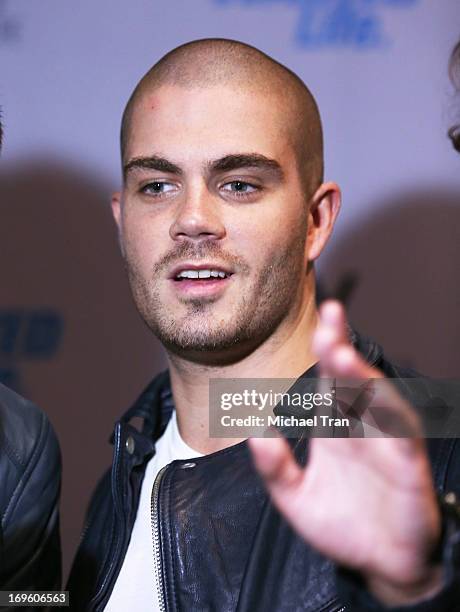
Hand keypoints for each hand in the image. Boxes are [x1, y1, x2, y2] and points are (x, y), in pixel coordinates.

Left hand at [249, 300, 442, 605]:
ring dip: (361, 376)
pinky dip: (393, 418)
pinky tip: (379, 402)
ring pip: (379, 398)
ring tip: (341, 355)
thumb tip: (255, 433)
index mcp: (335, 426)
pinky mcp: (407, 465)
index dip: (327, 347)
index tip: (321, 318)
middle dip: (340, 348)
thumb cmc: (340, 524)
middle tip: (328, 320)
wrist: (380, 563)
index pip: (330, 378)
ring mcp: (386, 442)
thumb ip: (275, 469)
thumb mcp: (295, 499)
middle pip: (352, 379)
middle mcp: (361, 425)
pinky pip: (403, 436)